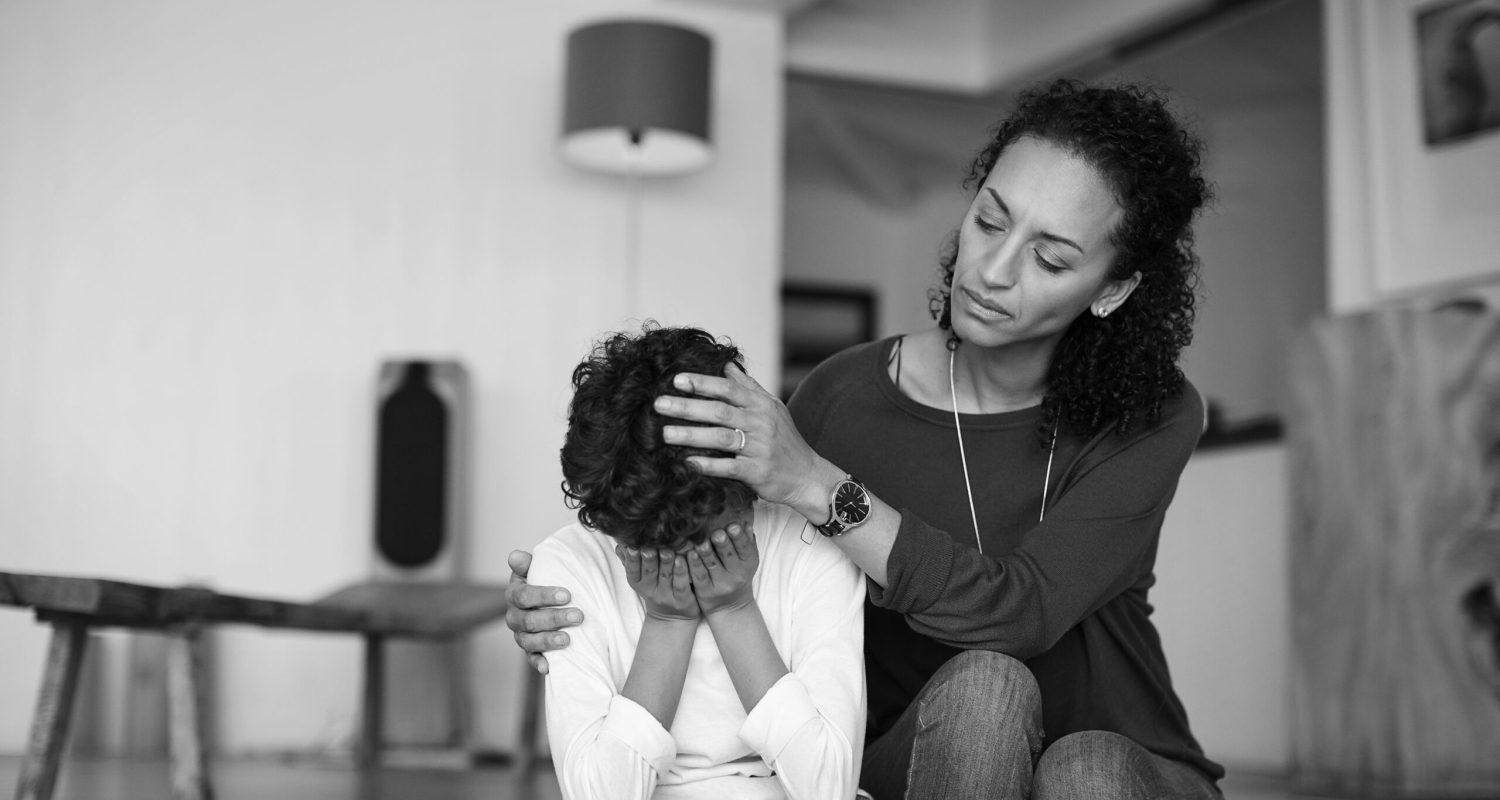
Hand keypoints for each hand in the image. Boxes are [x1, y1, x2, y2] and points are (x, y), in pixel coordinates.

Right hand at [505, 550, 583, 674]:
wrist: (545, 602)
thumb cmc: (544, 582)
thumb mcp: (537, 569)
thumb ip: (528, 564)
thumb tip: (515, 555)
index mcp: (514, 595)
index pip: (524, 596)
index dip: (544, 595)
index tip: (567, 594)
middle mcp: (514, 617)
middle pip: (529, 620)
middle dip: (554, 618)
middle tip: (578, 615)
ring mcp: (521, 635)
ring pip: (530, 641)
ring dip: (548, 641)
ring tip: (568, 639)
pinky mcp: (530, 651)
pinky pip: (531, 659)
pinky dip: (538, 663)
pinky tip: (548, 667)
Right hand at [617, 545, 700, 621]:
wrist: (672, 618)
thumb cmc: (655, 590)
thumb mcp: (640, 579)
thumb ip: (630, 561)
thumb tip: (619, 545)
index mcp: (638, 583)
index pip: (633, 570)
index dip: (632, 559)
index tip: (632, 546)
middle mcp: (651, 591)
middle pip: (650, 572)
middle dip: (649, 559)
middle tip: (649, 547)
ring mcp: (668, 596)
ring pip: (666, 576)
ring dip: (666, 562)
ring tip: (667, 550)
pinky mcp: (683, 600)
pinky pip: (682, 585)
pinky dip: (682, 571)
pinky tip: (683, 559)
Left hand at [654, 364, 836, 519]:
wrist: (807, 476)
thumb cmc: (785, 440)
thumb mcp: (772, 408)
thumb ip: (749, 387)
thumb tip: (727, 365)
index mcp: (761, 405)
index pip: (728, 389)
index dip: (702, 383)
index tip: (676, 380)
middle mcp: (761, 423)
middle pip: (719, 411)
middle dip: (687, 407)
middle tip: (659, 404)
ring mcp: (760, 448)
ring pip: (721, 438)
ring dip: (691, 435)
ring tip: (665, 434)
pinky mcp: (758, 472)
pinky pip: (729, 467)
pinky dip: (708, 465)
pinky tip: (687, 463)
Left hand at [685, 523, 757, 615]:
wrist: (730, 606)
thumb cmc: (738, 575)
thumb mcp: (746, 561)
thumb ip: (746, 542)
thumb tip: (745, 523)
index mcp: (748, 563)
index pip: (745, 548)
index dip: (739, 538)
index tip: (733, 526)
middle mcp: (736, 574)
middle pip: (728, 556)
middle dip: (722, 544)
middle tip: (717, 533)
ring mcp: (720, 583)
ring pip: (711, 565)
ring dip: (706, 553)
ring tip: (701, 542)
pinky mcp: (705, 591)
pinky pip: (698, 575)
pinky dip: (694, 564)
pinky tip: (689, 554)